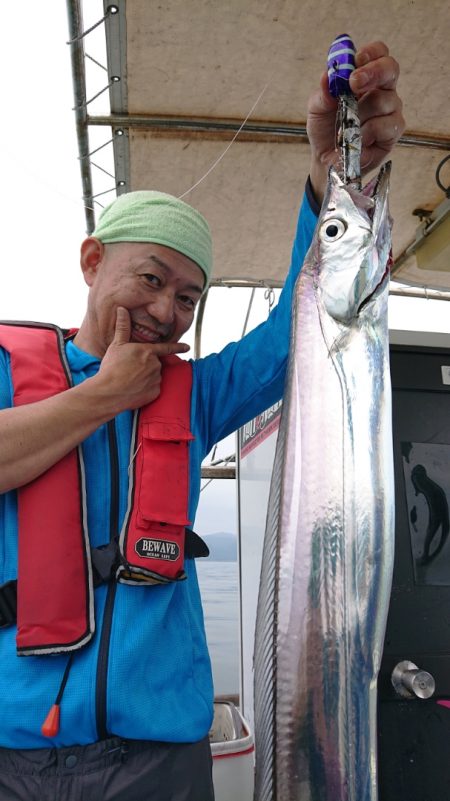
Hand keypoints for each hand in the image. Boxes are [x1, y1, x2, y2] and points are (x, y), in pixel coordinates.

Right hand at [95, 307, 189, 412]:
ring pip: (154, 376)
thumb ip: (122, 327)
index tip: (187, 347)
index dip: (178, 347)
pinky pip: (152, 389)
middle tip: (129, 369)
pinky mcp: (155, 393)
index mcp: (148, 352)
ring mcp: (156, 379)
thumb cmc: (111, 367)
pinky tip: (133, 389)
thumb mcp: (116, 345)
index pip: (166, 348)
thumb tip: (121, 309)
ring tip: (129, 380)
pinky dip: (145, 389)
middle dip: (145, 366)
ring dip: (146, 377)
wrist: (108, 392)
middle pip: (154, 364)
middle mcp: (155, 365)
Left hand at [307, 41, 404, 202]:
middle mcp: (382, 90)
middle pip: (390, 69)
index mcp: (365, 78)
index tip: (356, 59)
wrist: (326, 161)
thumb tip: (327, 76)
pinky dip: (368, 132)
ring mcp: (390, 111)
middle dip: (373, 72)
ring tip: (348, 126)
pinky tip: (359, 139)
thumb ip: (322, 93)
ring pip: (384, 100)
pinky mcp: (393, 132)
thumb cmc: (326, 130)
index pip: (378, 54)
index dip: (371, 53)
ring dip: (361, 113)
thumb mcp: (316, 110)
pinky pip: (386, 125)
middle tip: (354, 83)